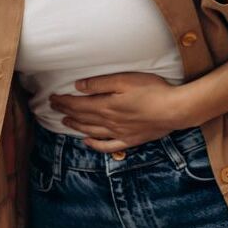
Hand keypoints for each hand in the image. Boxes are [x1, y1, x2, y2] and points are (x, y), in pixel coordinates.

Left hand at [49, 72, 192, 151]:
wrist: (175, 110)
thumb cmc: (152, 90)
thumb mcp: (124, 80)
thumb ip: (99, 84)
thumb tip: (78, 87)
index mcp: (106, 106)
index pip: (77, 105)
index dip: (63, 102)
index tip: (53, 98)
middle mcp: (109, 122)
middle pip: (82, 118)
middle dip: (66, 112)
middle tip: (54, 108)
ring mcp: (119, 133)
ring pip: (91, 131)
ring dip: (76, 126)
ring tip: (65, 121)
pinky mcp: (130, 140)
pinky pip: (108, 146)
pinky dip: (95, 144)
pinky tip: (87, 141)